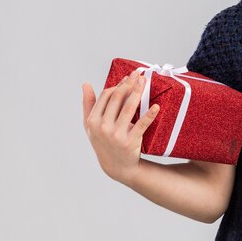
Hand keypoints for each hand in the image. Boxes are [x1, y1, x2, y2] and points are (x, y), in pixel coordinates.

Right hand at [82, 70, 159, 184]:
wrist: (117, 166)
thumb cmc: (104, 142)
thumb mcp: (91, 126)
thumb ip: (88, 104)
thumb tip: (85, 84)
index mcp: (92, 121)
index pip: (106, 95)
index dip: (118, 84)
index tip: (128, 77)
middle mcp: (102, 127)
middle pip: (117, 98)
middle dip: (129, 83)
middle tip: (138, 74)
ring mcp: (116, 134)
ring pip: (128, 107)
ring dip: (138, 91)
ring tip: (144, 81)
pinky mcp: (130, 141)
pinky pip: (141, 124)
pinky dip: (149, 114)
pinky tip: (156, 106)